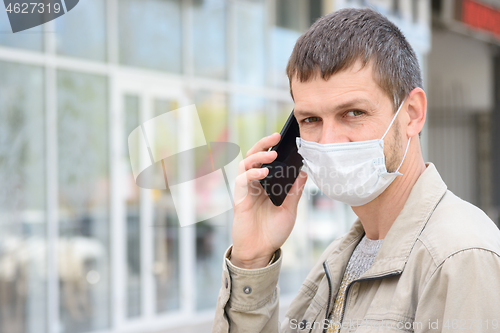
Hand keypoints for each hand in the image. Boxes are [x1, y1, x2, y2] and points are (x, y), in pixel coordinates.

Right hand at [230, 133, 307, 268]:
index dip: (273, 147)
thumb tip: (304, 171)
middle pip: (254, 156)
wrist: (260, 251)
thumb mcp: (290, 209)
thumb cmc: (273, 232)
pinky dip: (252, 174)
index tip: (285, 138)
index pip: (267, 160)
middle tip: (275, 136)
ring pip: (246, 164)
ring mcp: (246, 190)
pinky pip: (242, 180)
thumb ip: (295, 191)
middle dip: (263, 144)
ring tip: (272, 153)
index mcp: (266, 184)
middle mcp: (254, 184)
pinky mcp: (239, 199)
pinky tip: (263, 173)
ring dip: (258, 155)